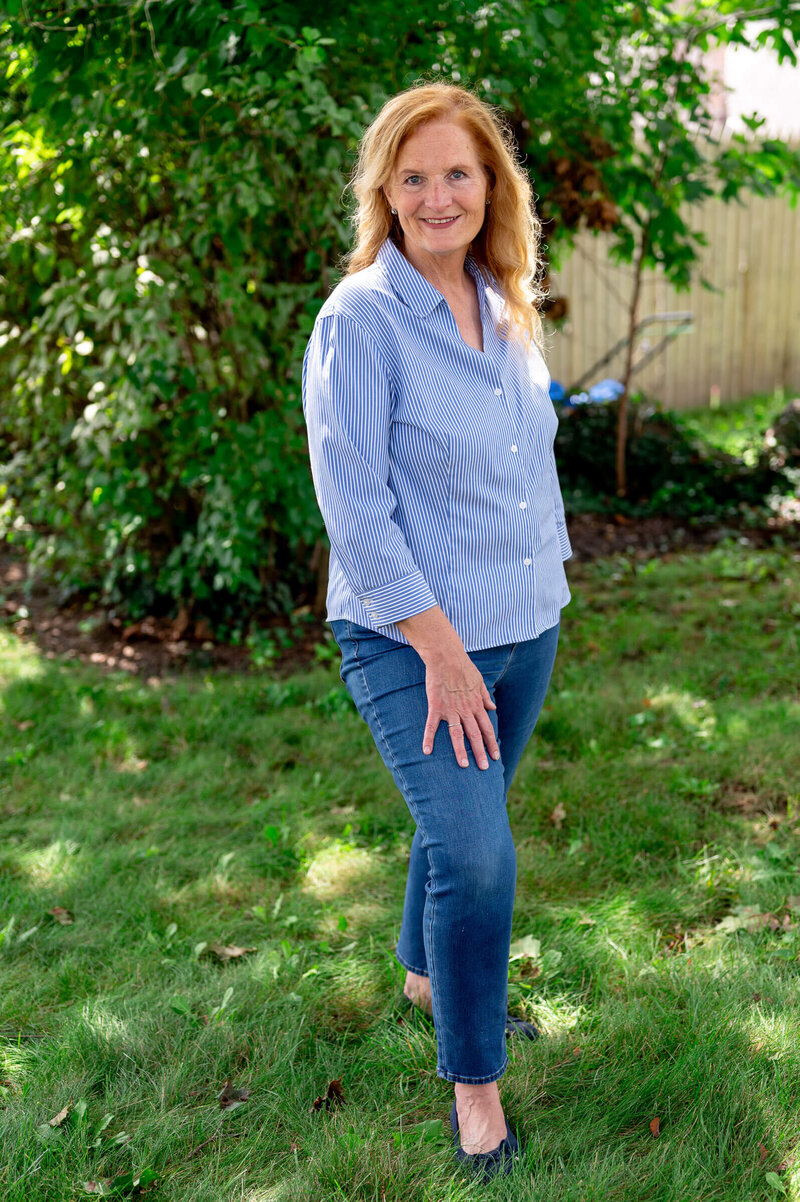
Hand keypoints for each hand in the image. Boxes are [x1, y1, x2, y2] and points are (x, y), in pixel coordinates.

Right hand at [422, 651, 499, 769]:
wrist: (447, 657)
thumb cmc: (464, 667)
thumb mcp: (480, 681)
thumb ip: (486, 696)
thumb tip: (493, 707)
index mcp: (477, 705)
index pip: (487, 728)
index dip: (491, 743)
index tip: (496, 756)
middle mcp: (466, 710)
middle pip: (475, 735)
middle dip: (480, 752)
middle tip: (484, 768)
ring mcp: (451, 709)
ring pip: (458, 734)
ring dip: (461, 751)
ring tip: (464, 766)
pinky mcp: (436, 706)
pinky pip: (432, 725)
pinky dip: (429, 738)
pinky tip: (427, 751)